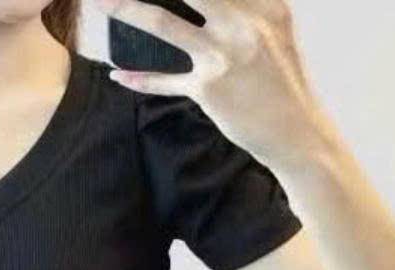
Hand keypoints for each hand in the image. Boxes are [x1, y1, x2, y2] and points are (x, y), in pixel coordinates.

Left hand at [96, 0, 332, 166]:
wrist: (295, 131)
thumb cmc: (280, 82)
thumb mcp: (273, 32)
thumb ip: (244, 8)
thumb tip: (199, 4)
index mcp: (264, 3)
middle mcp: (243, 22)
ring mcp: (223, 55)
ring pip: (163, 24)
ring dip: (126, 9)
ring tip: (99, 2)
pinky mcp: (208, 89)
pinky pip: (164, 81)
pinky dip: (140, 78)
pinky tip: (119, 74)